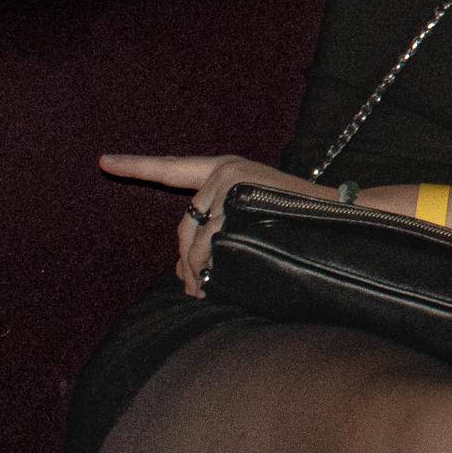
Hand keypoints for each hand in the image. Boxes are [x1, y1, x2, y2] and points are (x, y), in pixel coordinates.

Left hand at [101, 152, 327, 296]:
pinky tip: (218, 281)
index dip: (136, 166)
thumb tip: (181, 274)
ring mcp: (231, 182)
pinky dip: (211, 267)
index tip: (103, 161)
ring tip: (209, 291)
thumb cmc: (301, 226)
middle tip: (195, 290)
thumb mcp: (252, 224)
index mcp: (226, 169)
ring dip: (199, 271)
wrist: (348, 220)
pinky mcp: (238, 198)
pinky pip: (210, 245)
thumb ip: (215, 236)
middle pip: (184, 225)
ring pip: (195, 240)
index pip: (173, 169)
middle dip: (187, 262)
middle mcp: (224, 170)